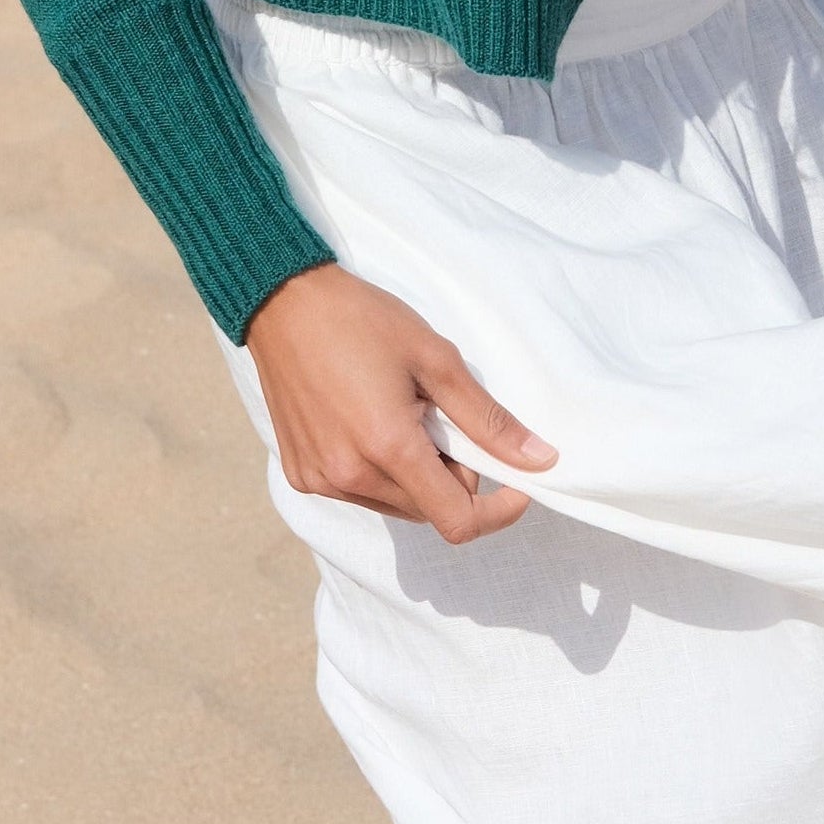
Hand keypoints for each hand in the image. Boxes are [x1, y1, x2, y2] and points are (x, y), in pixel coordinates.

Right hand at [245, 264, 556, 541]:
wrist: (283, 302)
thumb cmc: (362, 320)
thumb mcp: (436, 359)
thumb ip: (488, 419)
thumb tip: (540, 460)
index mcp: (387, 448)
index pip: (457, 520)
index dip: (497, 512)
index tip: (516, 486)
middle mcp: (350, 476)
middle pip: (429, 509)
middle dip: (453, 477)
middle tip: (441, 418)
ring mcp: (320, 480)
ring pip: (396, 505)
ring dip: (416, 476)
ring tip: (403, 415)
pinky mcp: (301, 475)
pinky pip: (360, 493)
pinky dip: (381, 472)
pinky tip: (369, 423)